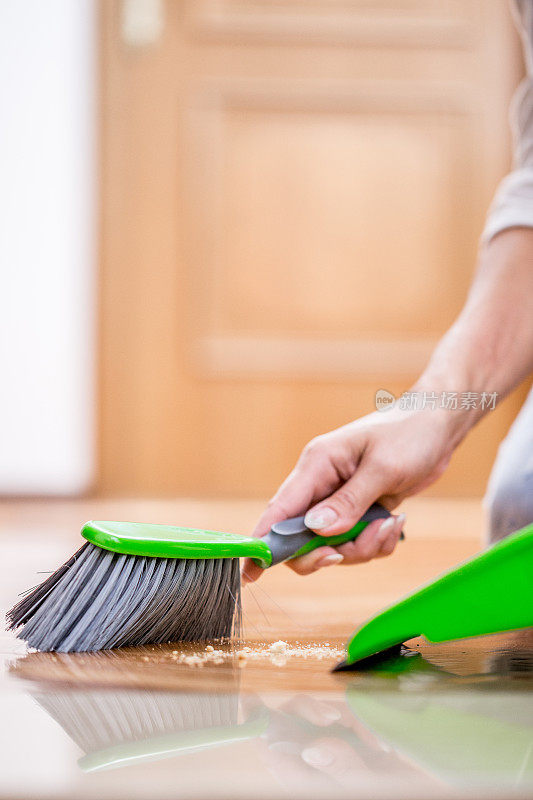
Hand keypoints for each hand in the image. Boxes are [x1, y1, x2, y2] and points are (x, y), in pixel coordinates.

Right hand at [242, 405, 456, 582]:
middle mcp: (321, 485)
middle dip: (328, 553)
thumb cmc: (409, 434)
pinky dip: (376, 542)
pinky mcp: (359, 512)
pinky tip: (395, 521)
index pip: (278, 510)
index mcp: (316, 466)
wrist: (438, 424)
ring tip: (389, 525)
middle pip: (301, 539)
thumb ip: (349, 502)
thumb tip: (315, 531)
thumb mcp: (382, 468)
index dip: (262, 543)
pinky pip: (356, 544)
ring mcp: (339, 500)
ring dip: (362, 547)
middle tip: (353, 549)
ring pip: (332, 547)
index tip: (251, 573)